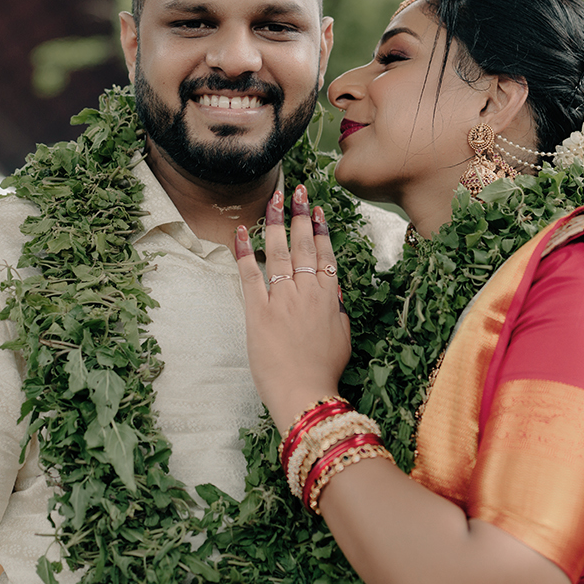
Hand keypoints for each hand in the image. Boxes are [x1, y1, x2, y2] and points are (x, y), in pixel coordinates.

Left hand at [234, 184, 350, 432]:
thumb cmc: (324, 370)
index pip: (324, 253)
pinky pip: (250, 274)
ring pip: (278, 251)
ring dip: (275, 222)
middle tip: (297, 190)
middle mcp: (305, 291)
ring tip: (273, 198)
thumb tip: (331, 290)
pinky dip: (245, 251)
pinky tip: (241, 231)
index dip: (320, 229)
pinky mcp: (258, 311)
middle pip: (302, 244)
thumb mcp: (342, 335)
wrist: (303, 392)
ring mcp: (281, 298)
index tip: (316, 210)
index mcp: (328, 297)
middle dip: (299, 214)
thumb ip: (336, 308)